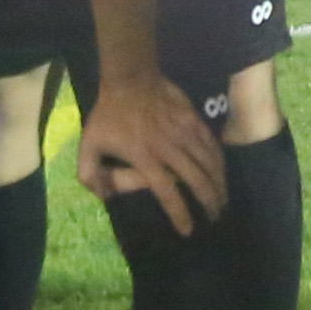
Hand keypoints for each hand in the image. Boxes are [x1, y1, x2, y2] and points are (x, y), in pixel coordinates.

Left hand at [79, 69, 229, 235]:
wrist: (129, 79)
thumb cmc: (109, 115)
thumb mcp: (88, 145)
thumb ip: (90, 175)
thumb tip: (105, 196)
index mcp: (144, 157)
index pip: (167, 192)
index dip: (179, 213)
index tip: (188, 230)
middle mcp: (168, 147)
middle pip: (196, 179)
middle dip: (208, 201)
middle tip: (215, 216)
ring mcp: (183, 131)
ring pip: (209, 162)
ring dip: (219, 183)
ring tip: (223, 199)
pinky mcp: (193, 119)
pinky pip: (211, 143)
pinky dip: (219, 160)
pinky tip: (221, 171)